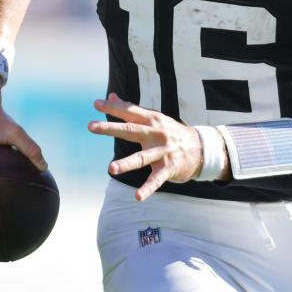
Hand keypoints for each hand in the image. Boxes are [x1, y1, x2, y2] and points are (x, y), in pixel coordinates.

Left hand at [88, 93, 202, 200]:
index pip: (130, 112)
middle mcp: (157, 134)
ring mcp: (163, 152)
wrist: (200, 147)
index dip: (113, 108)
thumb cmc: (171, 132)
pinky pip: (156, 180)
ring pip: (142, 158)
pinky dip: (147, 189)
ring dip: (127, 164)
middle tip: (92, 127)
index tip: (96, 104)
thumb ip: (131, 109)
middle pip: (131, 131)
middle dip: (111, 128)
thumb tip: (111, 96)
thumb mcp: (154, 117)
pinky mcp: (168, 168)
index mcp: (152, 120)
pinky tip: (138, 196)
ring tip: (111, 169)